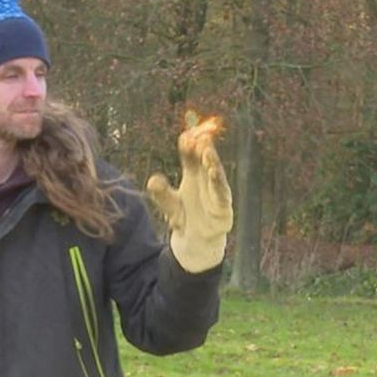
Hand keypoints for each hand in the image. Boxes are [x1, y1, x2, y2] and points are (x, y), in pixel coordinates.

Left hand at [147, 114, 233, 272]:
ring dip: (212, 161)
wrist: (195, 241)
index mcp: (193, 174)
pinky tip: (214, 172)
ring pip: (215, 174)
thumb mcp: (169, 204)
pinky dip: (218, 184)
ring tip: (207, 151)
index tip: (185, 136)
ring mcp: (217, 193)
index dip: (189, 146)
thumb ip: (161, 193)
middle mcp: (207, 180)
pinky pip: (221, 195)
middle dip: (203, 148)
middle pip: (205, 160)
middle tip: (199, 136)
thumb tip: (153, 180)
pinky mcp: (223, 209)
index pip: (191, 155)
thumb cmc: (183, 217)